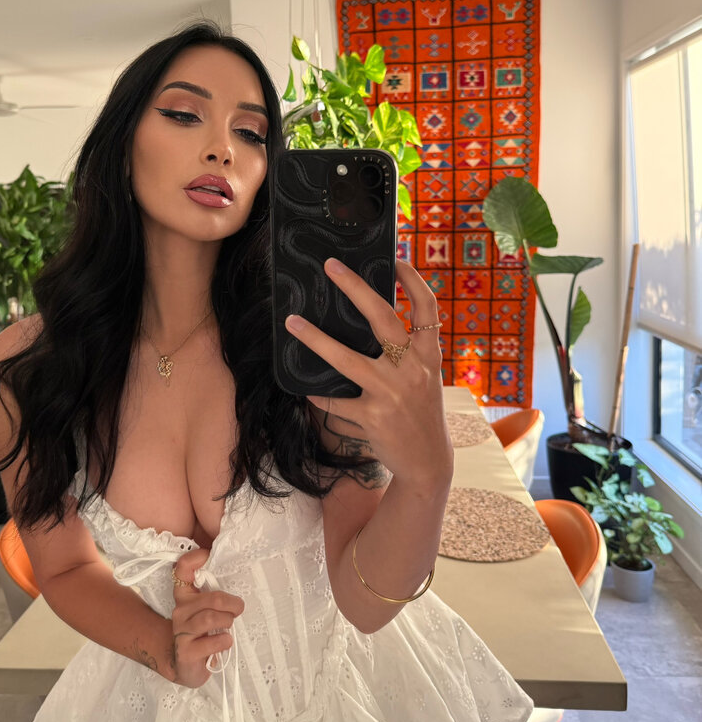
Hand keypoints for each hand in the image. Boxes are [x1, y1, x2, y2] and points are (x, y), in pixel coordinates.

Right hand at [169, 548, 244, 687]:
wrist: (185, 664)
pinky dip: (224, 641)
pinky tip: (225, 642)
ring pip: (211, 618)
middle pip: (212, 598)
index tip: (208, 556)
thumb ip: (216, 594)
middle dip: (232, 603)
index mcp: (185, 594)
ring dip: (227, 621)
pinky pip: (211, 643)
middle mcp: (180, 609)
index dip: (195, 558)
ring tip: (229, 625)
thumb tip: (241, 576)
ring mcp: (181, 631)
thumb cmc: (203, 631)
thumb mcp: (207, 609)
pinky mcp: (186, 652)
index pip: (182, 569)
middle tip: (239, 608)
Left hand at [285, 257, 452, 489]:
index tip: (396, 258)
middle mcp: (413, 370)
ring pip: (347, 359)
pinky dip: (320, 394)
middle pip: (383, 319)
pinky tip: (306, 388)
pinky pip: (336, 400)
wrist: (429, 462)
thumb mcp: (424, 377)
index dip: (413, 281)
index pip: (428, 308)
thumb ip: (405, 351)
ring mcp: (392, 394)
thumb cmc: (421, 412)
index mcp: (429, 356)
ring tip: (291, 322)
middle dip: (356, 288)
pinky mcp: (373, 417)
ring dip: (316, 339)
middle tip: (331, 266)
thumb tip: (367, 318)